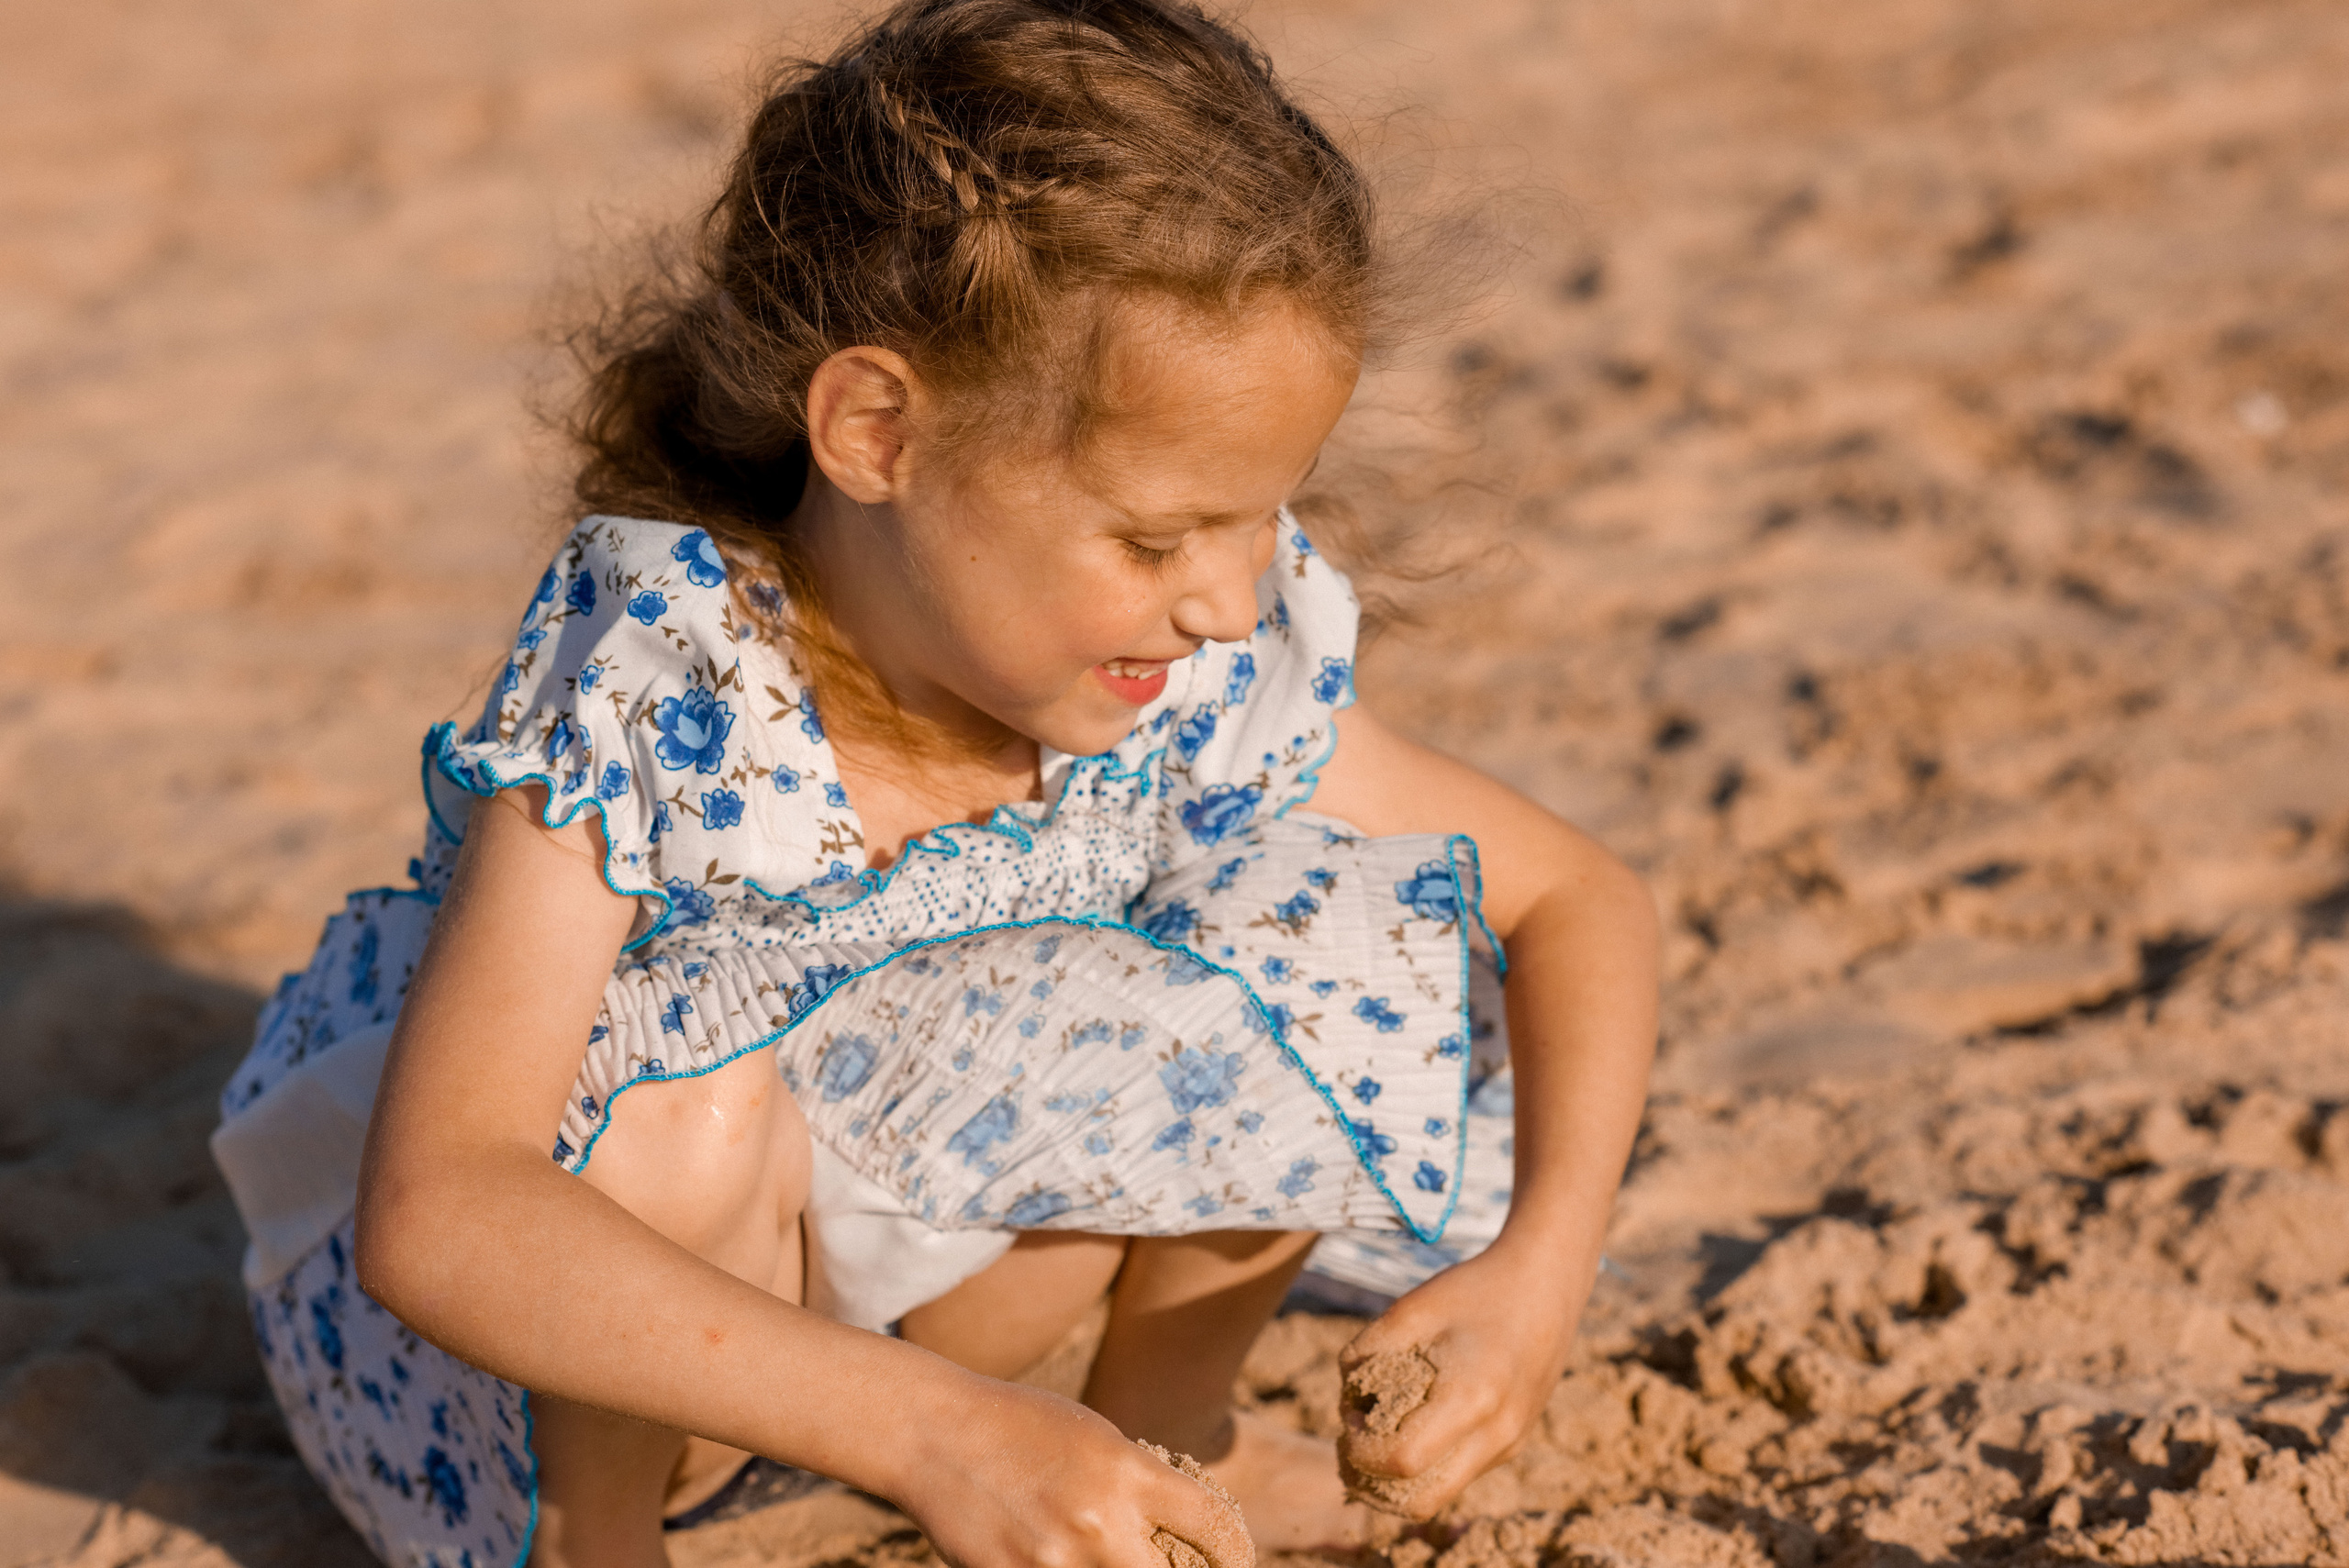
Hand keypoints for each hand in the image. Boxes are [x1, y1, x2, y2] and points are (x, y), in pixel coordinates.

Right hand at [892, 1376, 1253, 1567]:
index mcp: (1126, 1472)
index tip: (1234, 1562)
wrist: (932, 1432)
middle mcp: (1097, 1522)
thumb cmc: (1019, 1424)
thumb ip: (1137, 1481)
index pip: (1212, 1525)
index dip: (1236, 1553)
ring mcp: (1052, 1560)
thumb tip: (1182, 1528)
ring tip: (1103, 1555)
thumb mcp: (1093, 1433)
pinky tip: (1053, 1555)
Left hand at [1337, 1240, 1585, 1518]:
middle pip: (1421, 1502)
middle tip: (1354, 1443)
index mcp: (1470, 1398)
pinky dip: (1429, 1465)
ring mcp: (1511, 1443)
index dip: (1360, 1450)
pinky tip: (1413, 1425)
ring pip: (1442, 1494)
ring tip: (1378, 1435)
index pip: (1402, 1461)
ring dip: (1400, 1479)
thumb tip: (1344, 1397)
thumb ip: (1365, 1355)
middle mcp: (1496, 1433)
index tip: (1350, 1418)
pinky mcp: (1516, 1441)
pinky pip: (1462, 1473)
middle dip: (1374, 1483)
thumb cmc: (1473, 1290)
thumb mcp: (1409, 1309)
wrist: (1546, 1281)